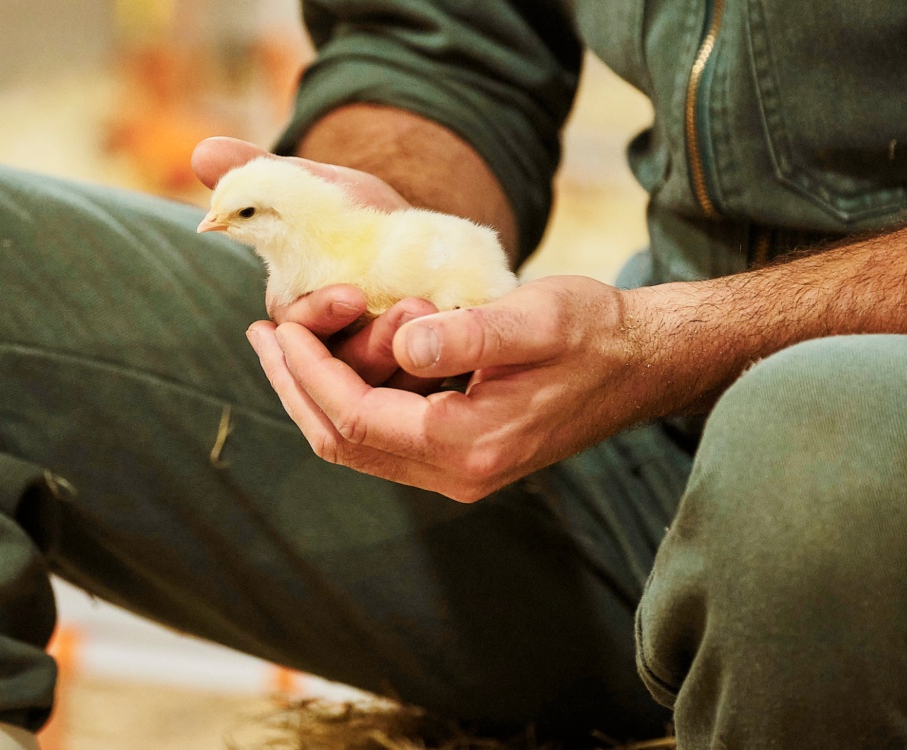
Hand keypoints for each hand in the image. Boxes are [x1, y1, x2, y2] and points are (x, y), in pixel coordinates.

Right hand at [193, 137, 436, 390]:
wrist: (418, 236)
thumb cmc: (356, 214)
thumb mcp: (314, 188)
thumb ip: (263, 176)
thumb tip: (203, 152)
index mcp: (296, 314)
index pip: (296, 330)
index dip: (319, 316)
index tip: (352, 294)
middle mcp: (330, 353)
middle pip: (343, 369)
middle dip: (375, 343)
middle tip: (413, 306)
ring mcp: (377, 372)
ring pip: (386, 386)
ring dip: (412, 358)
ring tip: (438, 312)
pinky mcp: (419, 381)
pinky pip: (428, 392)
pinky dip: (444, 371)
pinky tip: (466, 349)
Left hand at [245, 275, 663, 501]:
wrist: (643, 363)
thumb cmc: (595, 332)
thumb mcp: (536, 318)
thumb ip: (471, 334)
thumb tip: (406, 343)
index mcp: (470, 443)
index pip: (357, 418)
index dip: (309, 372)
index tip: (278, 325)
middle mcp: (457, 472)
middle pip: (344, 441)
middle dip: (295, 386)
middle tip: (262, 333)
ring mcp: (458, 470)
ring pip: (357, 442)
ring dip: (316, 390)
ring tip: (289, 335)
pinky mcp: (461, 454)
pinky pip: (383, 433)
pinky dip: (349, 393)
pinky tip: (338, 352)